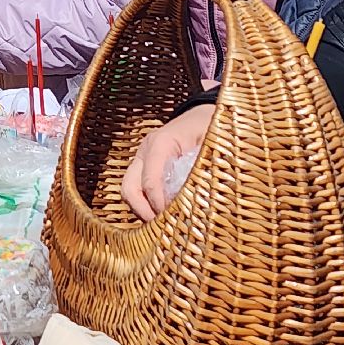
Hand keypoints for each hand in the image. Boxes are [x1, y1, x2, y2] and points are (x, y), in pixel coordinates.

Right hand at [120, 105, 213, 221]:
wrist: (202, 115)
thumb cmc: (209, 126)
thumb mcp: (213, 142)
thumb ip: (210, 165)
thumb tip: (209, 197)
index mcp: (162, 142)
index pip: (150, 179)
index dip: (158, 203)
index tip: (172, 220)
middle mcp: (146, 151)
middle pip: (129, 187)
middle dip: (142, 211)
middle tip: (162, 229)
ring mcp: (142, 160)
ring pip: (130, 191)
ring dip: (143, 211)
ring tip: (164, 227)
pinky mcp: (145, 168)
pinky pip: (138, 190)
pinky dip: (147, 206)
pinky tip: (165, 217)